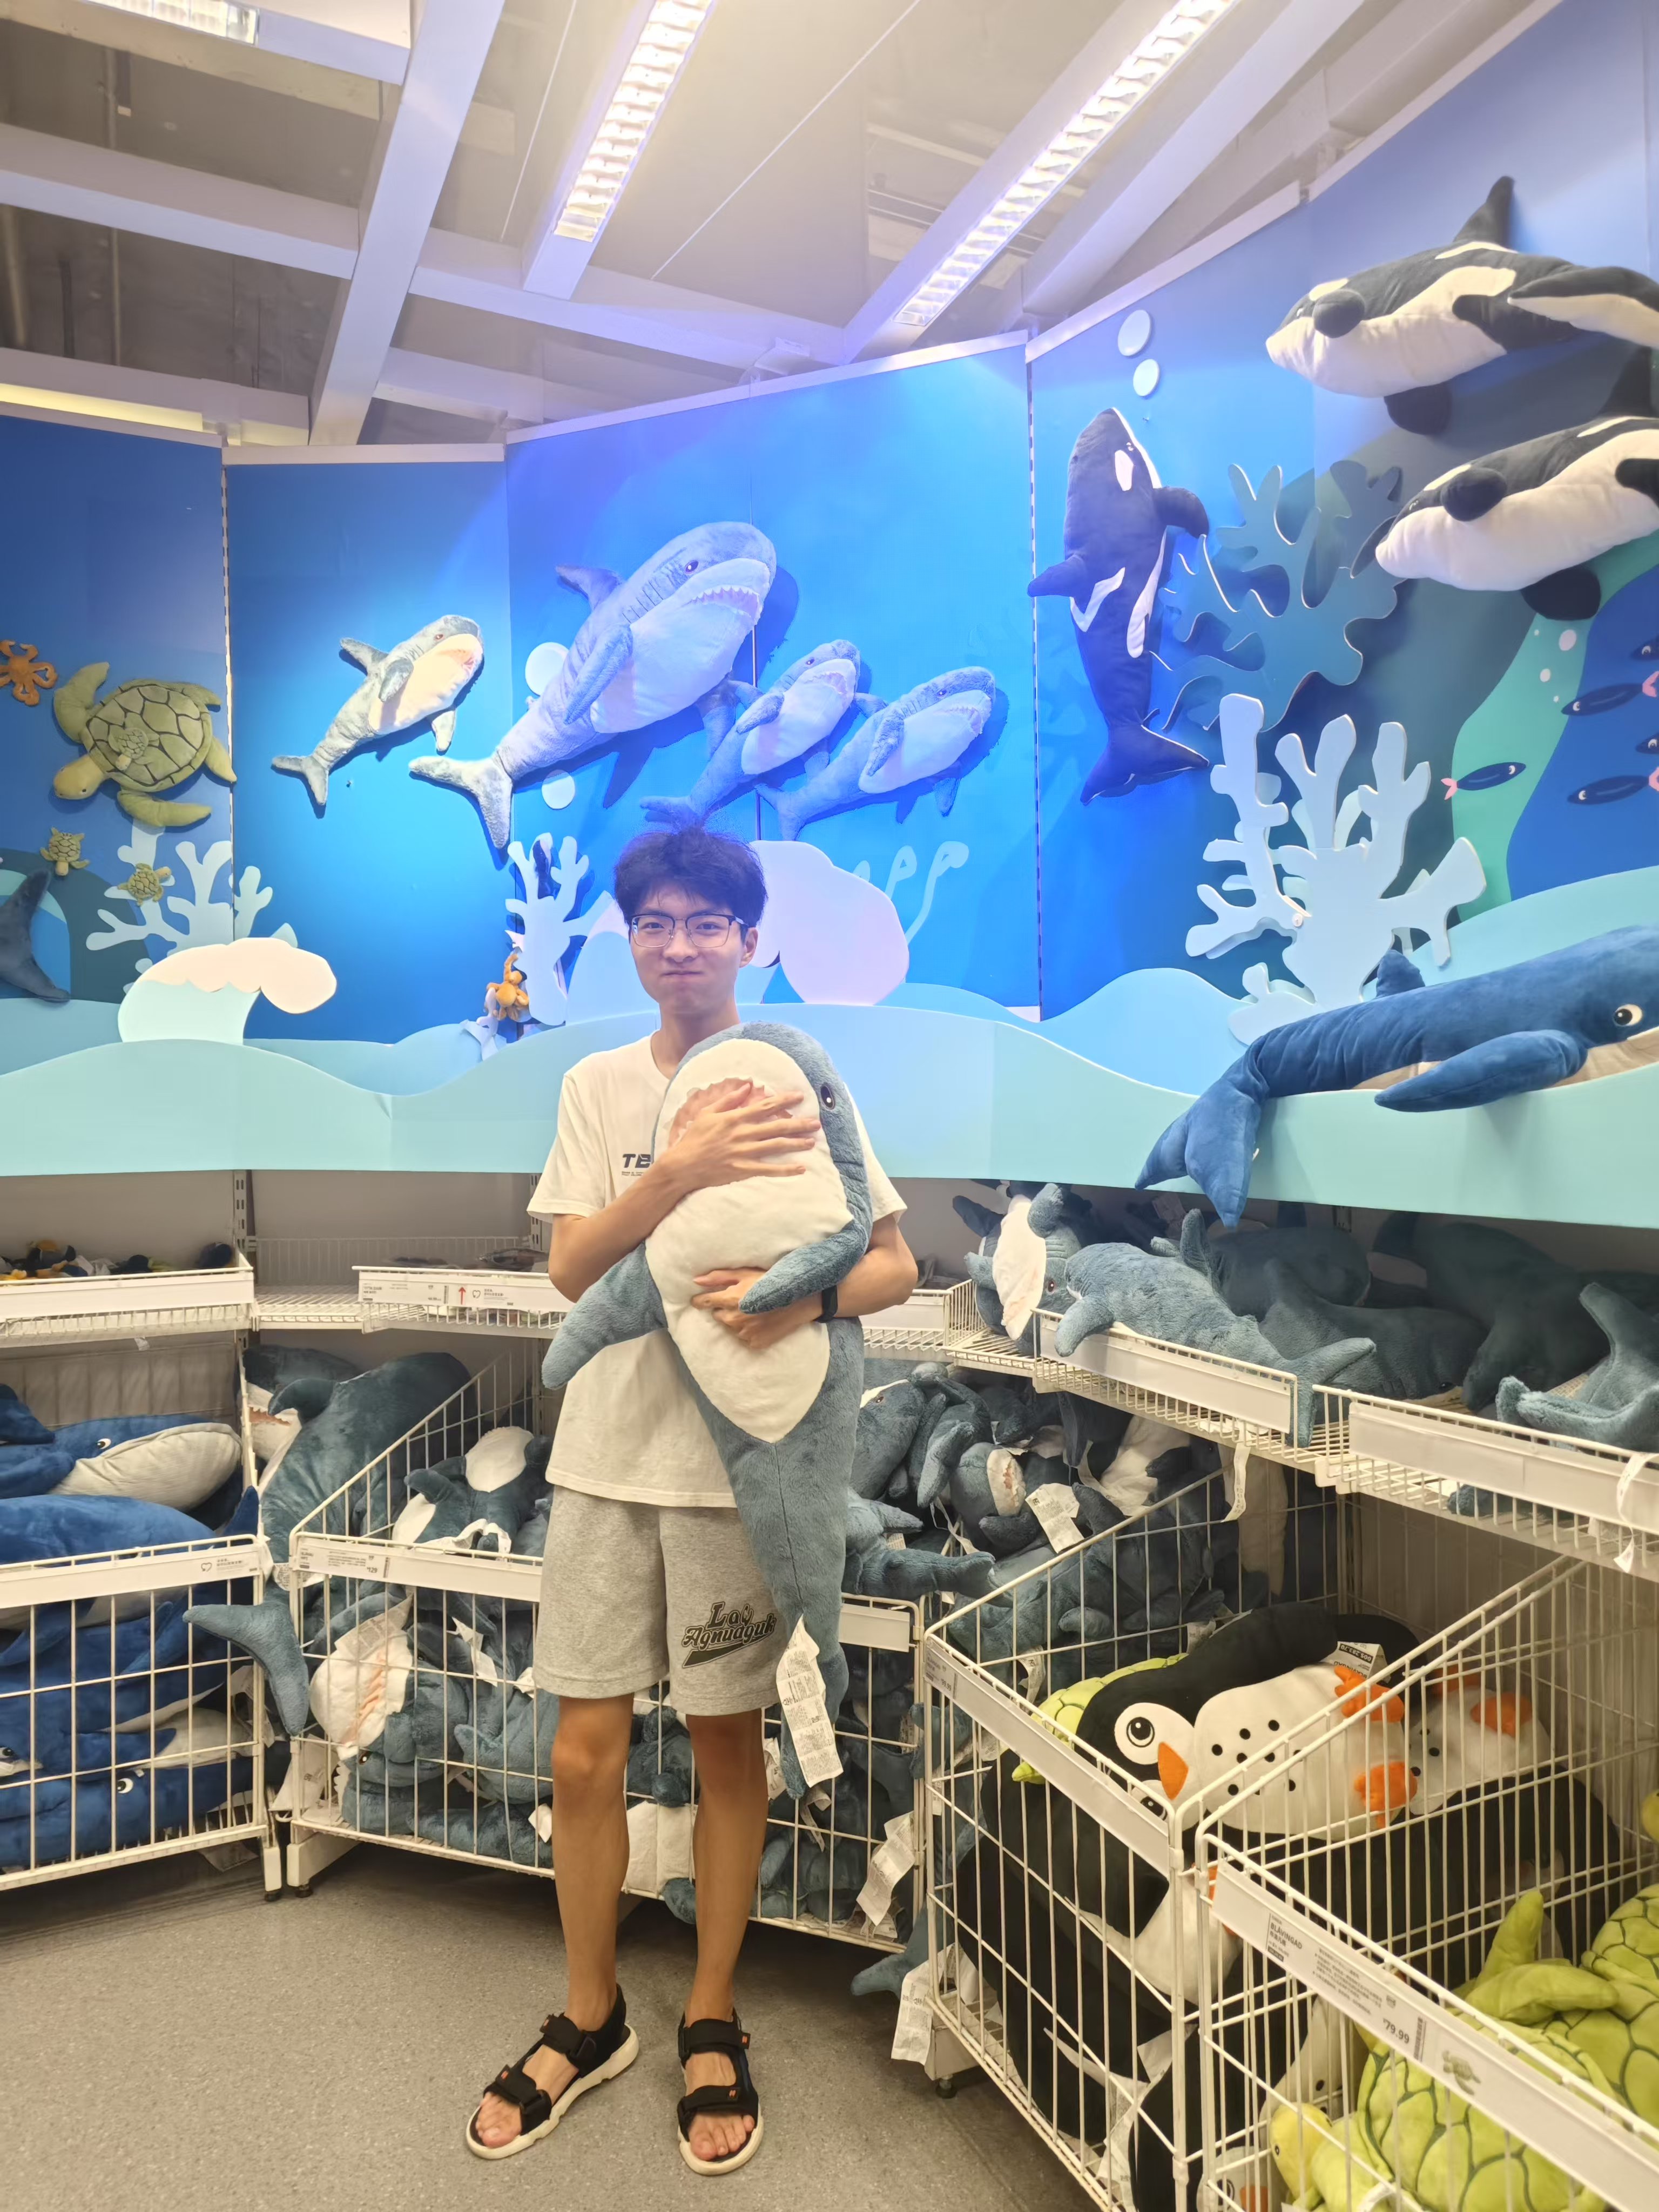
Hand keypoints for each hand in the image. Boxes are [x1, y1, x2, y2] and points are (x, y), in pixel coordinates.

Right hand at [661, 1079, 817, 1192]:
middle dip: (798, 1124)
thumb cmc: (694, 1138)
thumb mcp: (708, 1113)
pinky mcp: (742, 1170)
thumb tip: (747, 1086)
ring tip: (812, 1141)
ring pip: (775, 1146)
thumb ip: (729, 1099)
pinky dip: (785, 1169)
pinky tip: (800, 1168)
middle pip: (776, 1126)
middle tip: (816, 1123)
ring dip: (796, 1144)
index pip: (765, 1106)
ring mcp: (743, 1153)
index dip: (785, 1100)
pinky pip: (768, 1169)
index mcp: (735, 1118)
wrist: (682, 1166)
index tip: (800, 1097)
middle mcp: (742, 1134)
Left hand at [691, 1269, 818, 1349]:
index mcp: (730, 1300)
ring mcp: (744, 1333)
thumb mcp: (745, 1274)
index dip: (700, 1301)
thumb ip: (718, 1277)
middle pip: (718, 1316)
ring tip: (753, 1311)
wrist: (798, 1301)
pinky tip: (759, 1322)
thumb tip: (696, 1280)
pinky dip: (748, 1331)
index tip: (698, 1301)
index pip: (704, 1303)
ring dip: (736, 1321)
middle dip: (725, 1309)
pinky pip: (743, 1338)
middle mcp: (734, 1319)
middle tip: (741, 1302)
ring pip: (730, 1327)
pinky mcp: (753, 1343)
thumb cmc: (770, 1283)